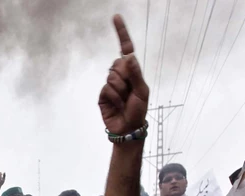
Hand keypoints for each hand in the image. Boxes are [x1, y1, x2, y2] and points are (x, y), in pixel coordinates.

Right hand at [98, 16, 149, 136]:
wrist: (128, 128)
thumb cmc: (138, 110)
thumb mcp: (142, 91)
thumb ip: (135, 74)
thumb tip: (129, 57)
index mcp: (131, 71)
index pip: (125, 49)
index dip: (121, 33)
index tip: (116, 17)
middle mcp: (120, 75)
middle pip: (117, 64)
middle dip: (125, 77)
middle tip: (130, 91)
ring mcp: (110, 85)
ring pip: (111, 77)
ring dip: (120, 90)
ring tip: (124, 101)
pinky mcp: (102, 95)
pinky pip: (106, 89)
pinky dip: (114, 97)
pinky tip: (117, 105)